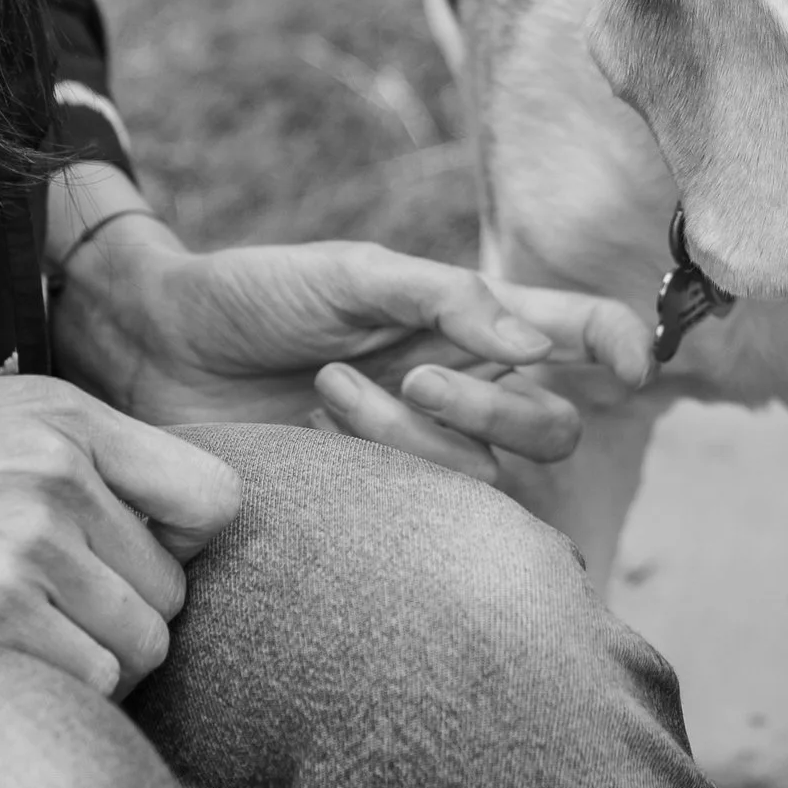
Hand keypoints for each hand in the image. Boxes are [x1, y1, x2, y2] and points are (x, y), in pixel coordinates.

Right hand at [0, 375, 242, 697]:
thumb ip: (68, 454)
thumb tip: (173, 520)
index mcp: (61, 415)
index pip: (214, 498)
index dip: (182, 547)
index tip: (129, 563)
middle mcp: (56, 473)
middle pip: (174, 595)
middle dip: (124, 620)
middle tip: (43, 618)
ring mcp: (21, 545)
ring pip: (139, 653)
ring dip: (91, 668)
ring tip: (11, 645)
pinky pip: (87, 689)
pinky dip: (56, 699)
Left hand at [57, 224, 652, 485]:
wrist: (158, 350)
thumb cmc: (255, 295)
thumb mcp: (353, 273)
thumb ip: (449, 299)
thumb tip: (538, 339)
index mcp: (466, 322)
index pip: (575, 333)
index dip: (617, 345)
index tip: (630, 362)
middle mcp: (460, 390)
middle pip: (554, 428)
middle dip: (499, 409)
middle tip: (416, 378)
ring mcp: (420, 453)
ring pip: (492, 478)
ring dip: (421, 436)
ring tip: (332, 392)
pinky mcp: (376, 504)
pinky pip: (430, 514)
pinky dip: (384, 464)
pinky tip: (321, 431)